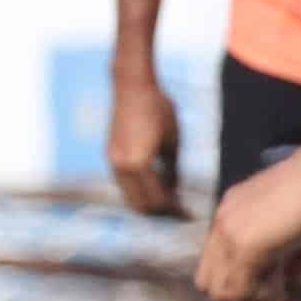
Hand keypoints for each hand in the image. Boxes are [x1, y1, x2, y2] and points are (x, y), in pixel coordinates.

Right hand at [106, 69, 182, 216]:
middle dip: (160, 212)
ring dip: (148, 202)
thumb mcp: (173, 141)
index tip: (189, 214)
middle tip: (180, 212)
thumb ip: (172, 169)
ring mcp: (112, 161)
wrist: (131, 87)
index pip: (156, 200)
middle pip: (139, 204)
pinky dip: (139, 189)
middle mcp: (121, 167)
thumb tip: (175, 191)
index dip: (174, 210)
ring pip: (129, 196)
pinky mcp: (110, 155)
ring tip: (169, 201)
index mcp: (138, 164)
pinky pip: (125, 183)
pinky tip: (156, 184)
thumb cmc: (159, 109)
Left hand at [202, 147, 300, 300]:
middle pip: (209, 283)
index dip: (242, 281)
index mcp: (230, 215)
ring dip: (254, 296)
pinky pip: (242, 290)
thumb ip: (297, 258)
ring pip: (221, 292)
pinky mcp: (246, 245)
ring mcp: (228, 233)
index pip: (215, 266)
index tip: (276, 278)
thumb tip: (296, 282)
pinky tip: (287, 280)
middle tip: (278, 285)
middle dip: (242, 294)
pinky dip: (265, 294)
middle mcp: (220, 223)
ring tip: (284, 281)